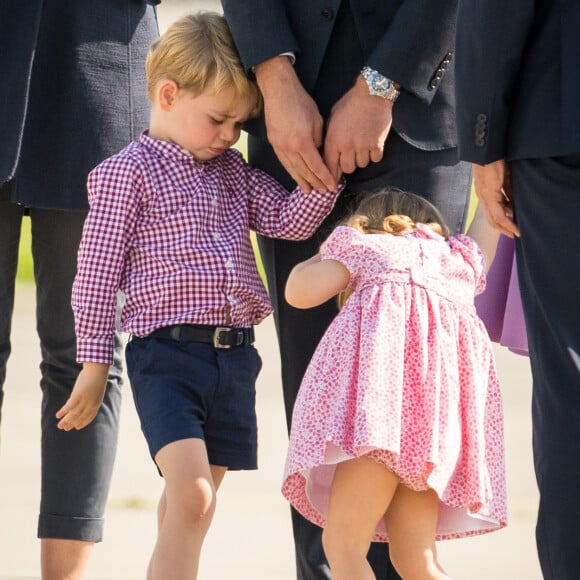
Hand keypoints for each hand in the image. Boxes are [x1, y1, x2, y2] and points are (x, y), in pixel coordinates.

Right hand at [56, 363, 108, 430]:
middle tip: (65, 429)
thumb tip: (83, 397)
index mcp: (97, 403)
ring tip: (59, 426)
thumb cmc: (97, 376)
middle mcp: (91, 404)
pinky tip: (57, 416)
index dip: (83, 422)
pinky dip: (63, 412)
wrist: (97, 370)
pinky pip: (68, 407)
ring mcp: (84, 401)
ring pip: (73, 414)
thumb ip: (90, 395)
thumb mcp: (95, 389)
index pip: (90, 416)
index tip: (77, 427)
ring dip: (65, 421)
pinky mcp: (77, 396)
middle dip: (72, 423)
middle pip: (80, 417)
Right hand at [254, 56, 336, 192]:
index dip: (325, 178)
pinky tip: (297, 178)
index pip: (317, 166)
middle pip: (305, 172)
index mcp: (303, 142)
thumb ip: (319, 141)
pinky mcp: (274, 144)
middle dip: (316, 183)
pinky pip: (285, 163)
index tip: (332, 186)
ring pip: (293, 170)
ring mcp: (280, 147)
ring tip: (310, 191)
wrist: (279, 91)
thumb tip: (319, 154)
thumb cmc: (301, 102)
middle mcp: (290, 148)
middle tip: (324, 192)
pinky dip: (292, 173)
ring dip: (303, 182)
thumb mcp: (317, 121)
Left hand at [323, 75, 393, 179]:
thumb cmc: (350, 104)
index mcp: (334, 140)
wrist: (372, 94)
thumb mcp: (332, 119)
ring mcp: (363, 146)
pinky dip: (374, 155)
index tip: (330, 183)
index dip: (330, 176)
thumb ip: (329, 137)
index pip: (329, 165)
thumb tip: (326, 154)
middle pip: (347, 169)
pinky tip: (372, 145)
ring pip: (361, 165)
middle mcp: (347, 146)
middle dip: (347, 165)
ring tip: (361, 147)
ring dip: (361, 159)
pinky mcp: (377, 145)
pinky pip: (375, 159)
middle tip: (350, 158)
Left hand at [472, 160, 519, 237]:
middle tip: (514, 235)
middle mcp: (483, 197)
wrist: (488, 150)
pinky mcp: (489, 194)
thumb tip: (513, 202)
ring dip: (505, 227)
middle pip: (491, 220)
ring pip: (493, 219)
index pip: (492, 213)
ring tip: (516, 232)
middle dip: (503, 229)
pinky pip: (497, 213)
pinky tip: (513, 225)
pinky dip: (506, 221)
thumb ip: (507, 191)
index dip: (501, 222)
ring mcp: (484, 196)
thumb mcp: (503, 178)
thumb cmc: (495, 160)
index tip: (512, 228)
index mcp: (485, 194)